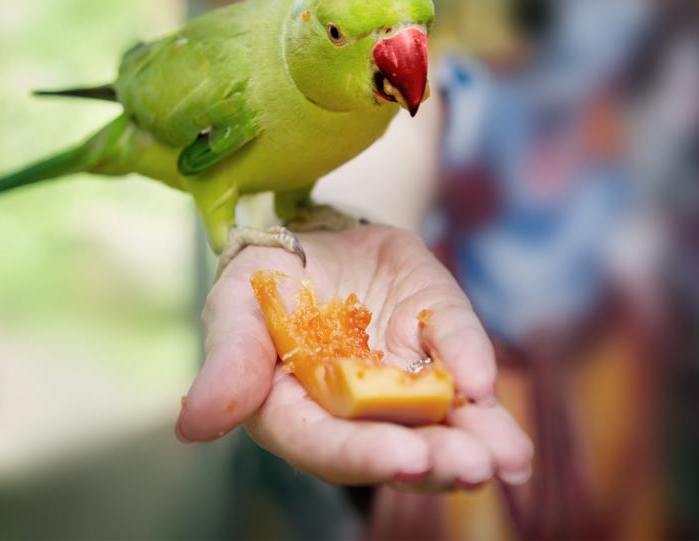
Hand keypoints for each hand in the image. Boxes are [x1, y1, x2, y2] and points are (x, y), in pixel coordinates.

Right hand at [175, 225, 532, 489]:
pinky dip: (475, 366)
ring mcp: (401, 375)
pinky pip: (456, 353)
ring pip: (440, 419)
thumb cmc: (260, 280)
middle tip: (473, 466)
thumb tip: (191, 426)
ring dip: (476, 440)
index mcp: (295, 410)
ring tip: (507, 456)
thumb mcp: (234, 307)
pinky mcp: (433, 336)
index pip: (325, 444)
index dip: (363, 455)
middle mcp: (355, 408)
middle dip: (436, 459)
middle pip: (395, 445)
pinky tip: (490, 387)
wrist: (305, 232)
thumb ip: (227, 364)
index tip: (404, 457)